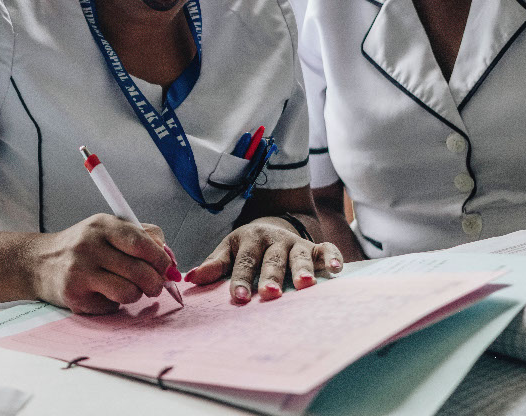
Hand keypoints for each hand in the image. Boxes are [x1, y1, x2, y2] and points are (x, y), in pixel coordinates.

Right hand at [29, 214, 177, 314]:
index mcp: (102, 225)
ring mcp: (80, 272)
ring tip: (127, 289)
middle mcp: (89, 246)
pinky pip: (111, 307)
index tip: (168, 268)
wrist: (39, 262)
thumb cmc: (82, 247)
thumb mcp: (107, 230)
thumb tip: (170, 259)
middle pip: (139, 271)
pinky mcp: (75, 296)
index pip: (141, 242)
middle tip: (154, 285)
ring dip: (135, 295)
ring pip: (129, 292)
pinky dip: (114, 304)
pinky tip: (102, 294)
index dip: (161, 258)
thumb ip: (141, 237)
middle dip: (155, 283)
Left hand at [184, 218, 342, 303]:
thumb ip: (213, 266)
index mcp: (249, 240)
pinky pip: (326, 249)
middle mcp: (273, 240)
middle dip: (271, 277)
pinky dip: (332, 258)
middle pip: (272, 260)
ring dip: (301, 269)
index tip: (239, 298)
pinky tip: (336, 270)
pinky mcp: (313, 247)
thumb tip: (189, 278)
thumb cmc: (246, 248)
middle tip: (270, 293)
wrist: (270, 227)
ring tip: (304, 284)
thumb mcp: (228, 251)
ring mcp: (295, 243)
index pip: (244, 263)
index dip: (241, 280)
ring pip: (299, 256)